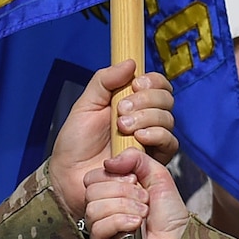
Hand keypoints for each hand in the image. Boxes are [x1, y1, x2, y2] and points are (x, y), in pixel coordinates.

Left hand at [48, 62, 175, 216]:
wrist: (69, 176)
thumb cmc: (75, 142)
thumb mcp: (85, 105)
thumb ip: (104, 81)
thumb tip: (131, 62)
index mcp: (132, 103)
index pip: (157, 85)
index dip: (152, 81)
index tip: (135, 84)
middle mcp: (146, 120)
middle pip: (166, 99)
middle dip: (146, 100)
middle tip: (121, 111)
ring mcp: (152, 141)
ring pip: (168, 120)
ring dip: (148, 117)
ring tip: (123, 126)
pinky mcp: (154, 162)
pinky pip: (169, 144)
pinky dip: (157, 136)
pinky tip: (139, 138)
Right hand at [82, 149, 188, 238]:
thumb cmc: (169, 213)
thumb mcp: (157, 174)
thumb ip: (135, 158)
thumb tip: (108, 162)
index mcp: (109, 193)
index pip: (91, 178)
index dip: (113, 176)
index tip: (135, 181)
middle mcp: (101, 211)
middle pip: (91, 192)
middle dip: (123, 192)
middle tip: (143, 199)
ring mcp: (100, 231)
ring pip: (94, 209)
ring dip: (124, 207)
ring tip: (142, 213)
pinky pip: (99, 228)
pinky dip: (120, 221)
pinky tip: (136, 224)